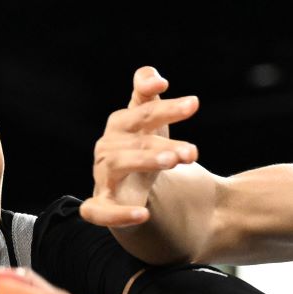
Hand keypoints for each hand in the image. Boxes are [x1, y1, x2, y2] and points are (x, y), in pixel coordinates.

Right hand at [82, 66, 200, 227]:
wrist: (128, 189)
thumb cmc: (142, 148)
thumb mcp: (149, 120)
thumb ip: (147, 94)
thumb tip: (156, 78)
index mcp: (120, 125)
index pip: (144, 111)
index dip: (166, 108)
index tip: (193, 104)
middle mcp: (107, 148)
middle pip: (135, 140)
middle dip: (164, 144)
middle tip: (192, 152)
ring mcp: (102, 177)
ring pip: (119, 165)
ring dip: (146, 161)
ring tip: (173, 161)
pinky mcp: (100, 206)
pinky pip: (99, 211)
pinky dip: (118, 214)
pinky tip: (142, 215)